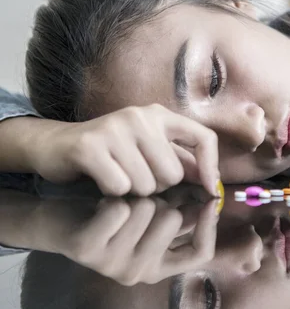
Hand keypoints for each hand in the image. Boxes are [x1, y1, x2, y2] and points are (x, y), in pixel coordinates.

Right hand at [29, 104, 220, 195]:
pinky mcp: (90, 146)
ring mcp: (114, 128)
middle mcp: (140, 116)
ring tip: (118, 177)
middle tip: (137, 178)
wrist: (57, 145)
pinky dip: (112, 192)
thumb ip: (181, 162)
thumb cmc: (113, 153)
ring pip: (147, 185)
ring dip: (134, 192)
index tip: (209, 191)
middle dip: (158, 187)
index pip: (204, 138)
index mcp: (160, 115)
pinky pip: (120, 187)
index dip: (210, 167)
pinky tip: (102, 181)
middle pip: (173, 174)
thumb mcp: (150, 151)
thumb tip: (213, 183)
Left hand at [32, 192, 219, 285]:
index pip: (201, 252)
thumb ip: (185, 212)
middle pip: (174, 222)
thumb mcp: (156, 216)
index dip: (209, 224)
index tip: (210, 198)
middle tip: (142, 201)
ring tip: (121, 202)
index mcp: (160, 268)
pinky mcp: (88, 251)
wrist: (61, 222)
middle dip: (163, 200)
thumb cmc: (116, 215)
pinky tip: (103, 203)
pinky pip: (119, 210)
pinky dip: (114, 197)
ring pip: (148, 209)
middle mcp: (140, 273)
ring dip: (137, 195)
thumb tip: (216, 195)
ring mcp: (113, 265)